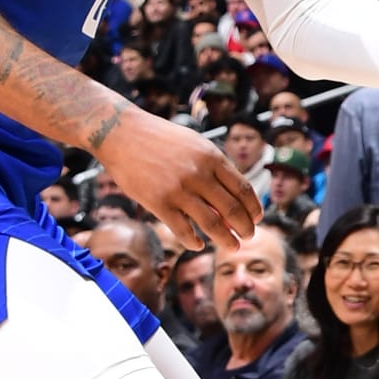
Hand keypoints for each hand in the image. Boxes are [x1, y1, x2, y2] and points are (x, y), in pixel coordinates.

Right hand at [96, 108, 259, 252]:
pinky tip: (198, 245)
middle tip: (249, 236)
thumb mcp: (195, 144)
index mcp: (212, 157)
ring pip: (212, 224)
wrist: (122, 133)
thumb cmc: (161, 139)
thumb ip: (214, 167)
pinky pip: (183, 230)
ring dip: (227, 239)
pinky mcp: (158, 203)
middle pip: (232, 209)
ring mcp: (178, 190)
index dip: (253, 208)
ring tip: (233, 246)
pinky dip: (194, 242)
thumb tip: (232, 197)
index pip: (243, 189)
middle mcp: (199, 174)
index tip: (256, 218)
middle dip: (245, 227)